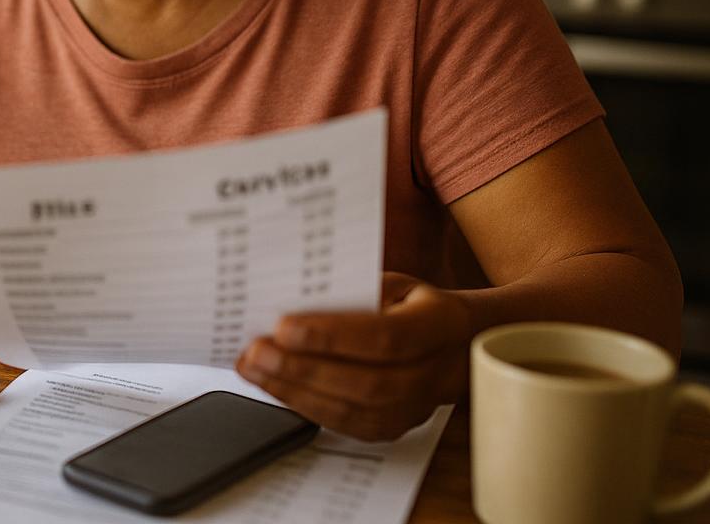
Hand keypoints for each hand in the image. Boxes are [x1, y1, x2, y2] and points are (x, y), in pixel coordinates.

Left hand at [235, 272, 473, 441]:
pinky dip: (306, 407)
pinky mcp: (395, 427)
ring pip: (354, 411)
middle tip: (256, 351)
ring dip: (295, 391)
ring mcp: (418, 408)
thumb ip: (357, 289)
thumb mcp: (396, 282)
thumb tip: (299, 298)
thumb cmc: (414, 304)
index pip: (385, 337)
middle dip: (302, 368)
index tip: (283, 326)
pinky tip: (275, 387)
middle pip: (366, 382)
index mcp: (439, 324)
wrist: (456, 343)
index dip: (333, 336)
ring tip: (253, 369)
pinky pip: (347, 426)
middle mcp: (435, 374)